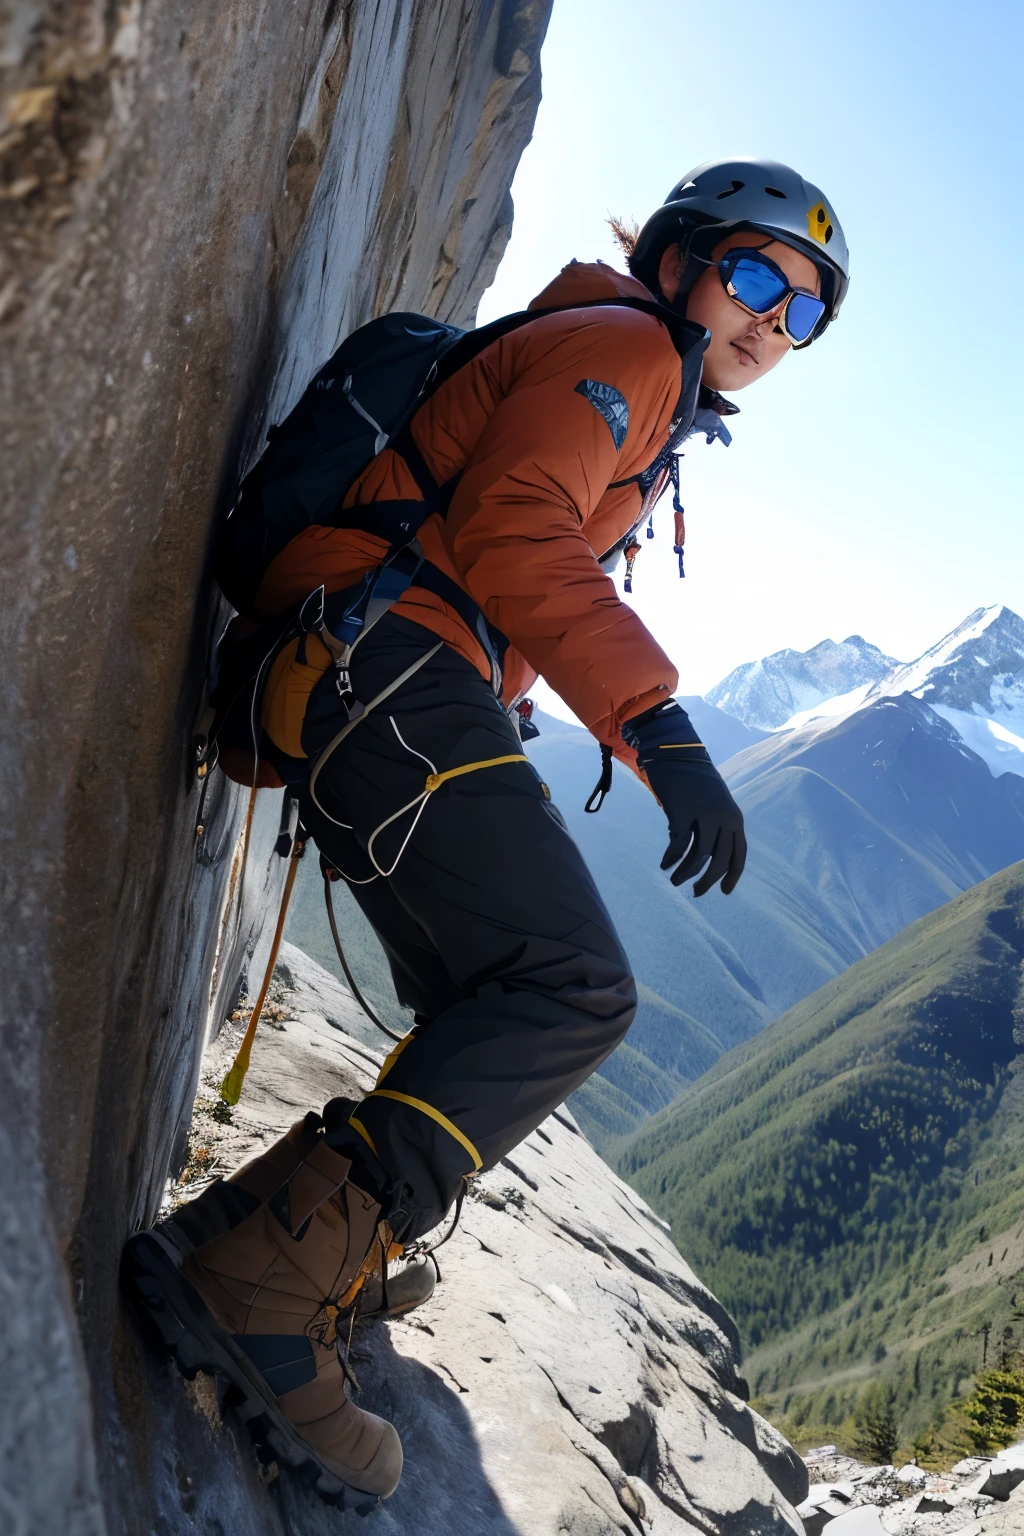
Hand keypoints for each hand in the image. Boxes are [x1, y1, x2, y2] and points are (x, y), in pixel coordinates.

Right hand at [622, 701, 745, 895]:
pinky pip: (679, 845)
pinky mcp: (683, 812)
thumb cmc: (693, 781)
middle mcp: (724, 818)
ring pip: (698, 856)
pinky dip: (671, 858)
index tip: (723, 892)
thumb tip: (704, 859)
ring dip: (686, 873)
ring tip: (675, 880)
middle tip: (697, 893)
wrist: (675, 754)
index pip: (739, 854)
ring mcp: (704, 815)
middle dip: (707, 881)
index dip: (732, 876)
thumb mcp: (713, 804)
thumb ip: (715, 828)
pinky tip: (665, 864)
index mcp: (735, 818)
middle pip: (719, 860)